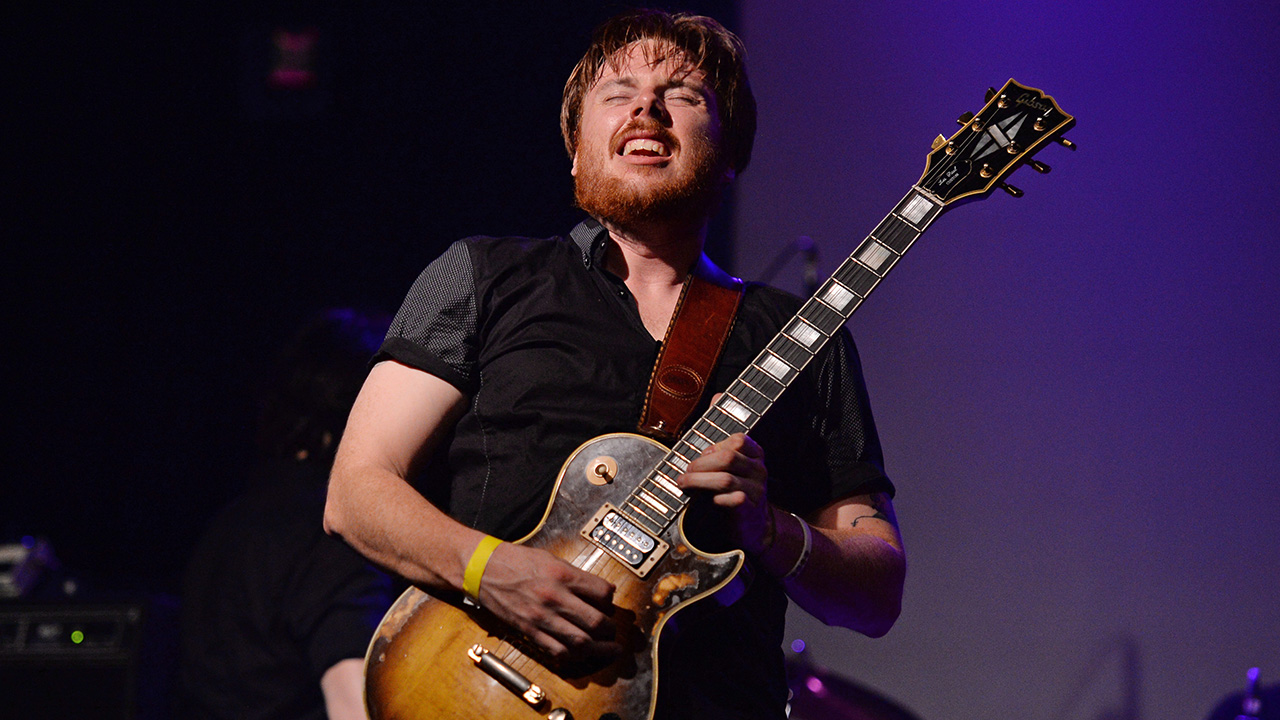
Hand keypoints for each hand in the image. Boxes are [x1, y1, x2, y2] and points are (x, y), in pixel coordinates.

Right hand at [475, 542, 620, 662]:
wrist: (483, 569)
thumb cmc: (516, 561)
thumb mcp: (551, 558)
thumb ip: (576, 575)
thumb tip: (601, 590)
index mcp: (562, 575)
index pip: (603, 593)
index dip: (611, 601)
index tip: (610, 603)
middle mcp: (555, 597)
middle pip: (596, 622)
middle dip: (610, 629)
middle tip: (612, 630)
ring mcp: (542, 617)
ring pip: (581, 642)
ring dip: (599, 648)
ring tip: (608, 649)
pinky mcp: (529, 631)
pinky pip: (557, 651)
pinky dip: (574, 656)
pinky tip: (581, 653)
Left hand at [676, 432, 774, 553]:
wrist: (753, 525)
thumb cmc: (735, 492)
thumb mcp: (731, 470)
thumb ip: (718, 459)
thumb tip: (695, 462)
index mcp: (755, 455)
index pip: (738, 441)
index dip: (716, 447)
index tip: (702, 457)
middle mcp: (759, 470)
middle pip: (728, 458)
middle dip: (701, 464)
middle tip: (687, 473)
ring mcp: (757, 490)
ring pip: (725, 479)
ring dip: (699, 481)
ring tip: (685, 484)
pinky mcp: (750, 510)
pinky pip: (733, 499)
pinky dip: (716, 499)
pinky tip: (709, 501)